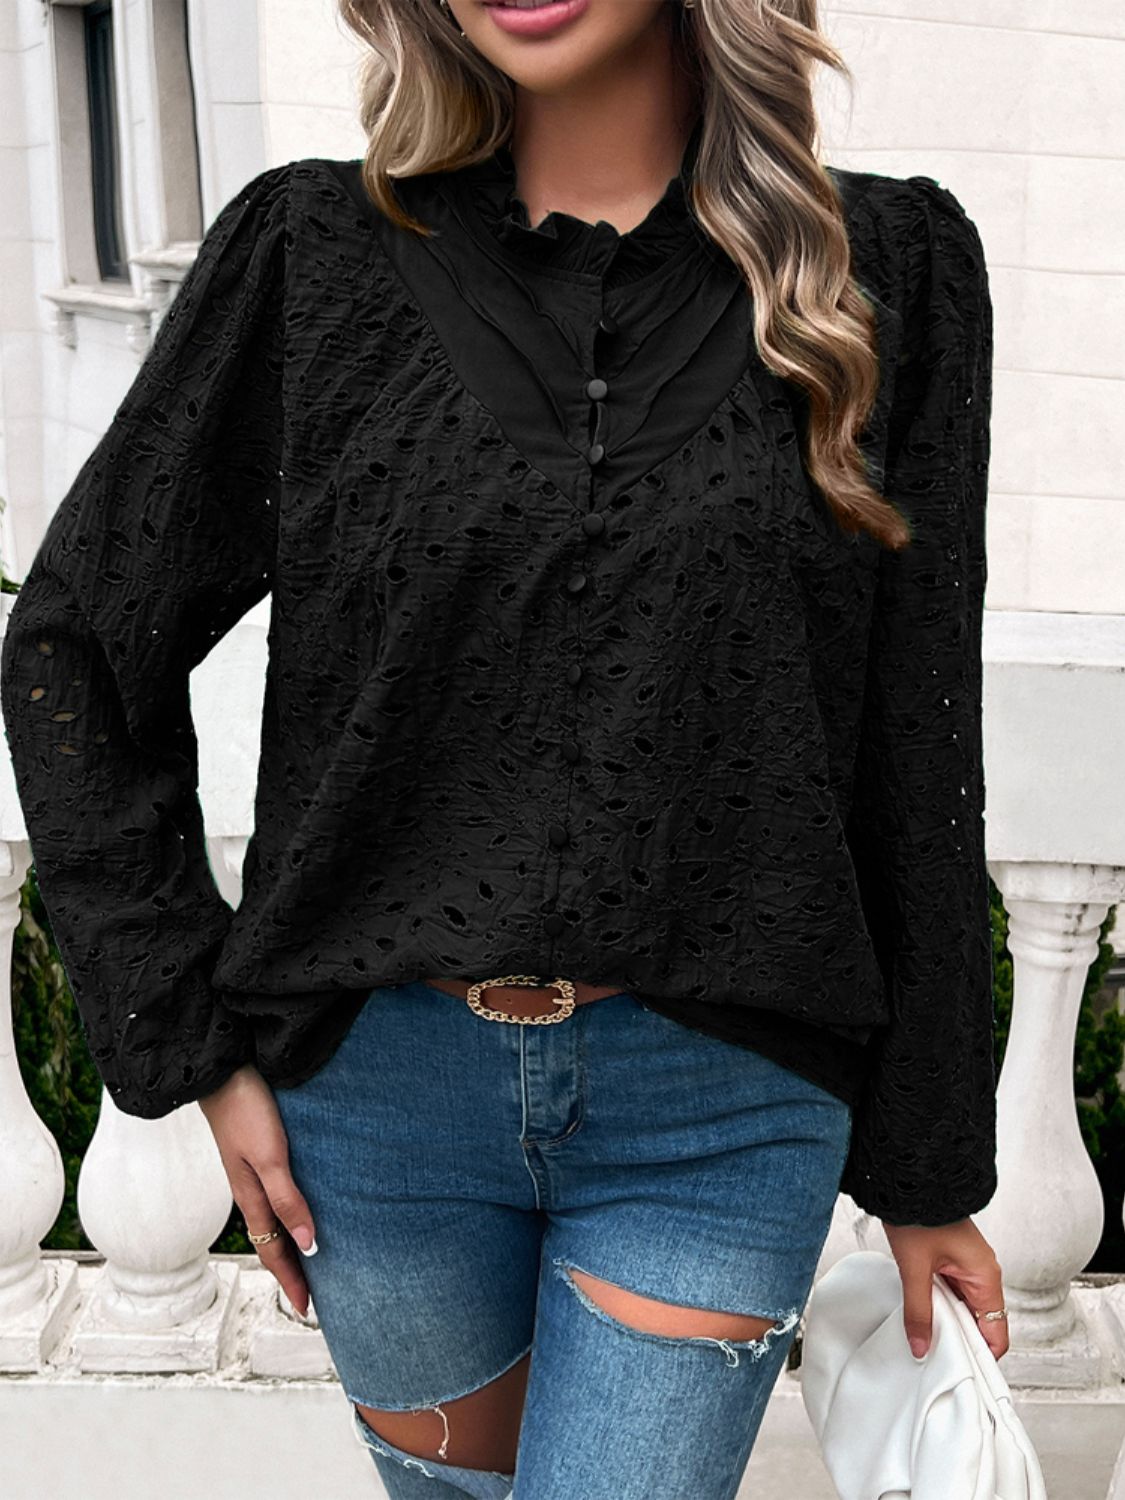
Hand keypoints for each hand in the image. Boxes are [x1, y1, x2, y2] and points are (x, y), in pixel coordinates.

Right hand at [198, 1064, 317, 1318]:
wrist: (222, 1069)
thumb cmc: (246, 1110)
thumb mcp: (269, 1156)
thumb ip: (287, 1198)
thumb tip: (307, 1245)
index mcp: (251, 1197)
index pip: (274, 1251)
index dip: (291, 1280)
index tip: (307, 1310)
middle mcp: (250, 1189)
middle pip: (272, 1241)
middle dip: (290, 1270)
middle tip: (311, 1295)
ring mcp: (252, 1171)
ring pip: (272, 1219)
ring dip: (289, 1243)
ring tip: (308, 1259)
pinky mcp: (258, 1151)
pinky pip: (275, 1195)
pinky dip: (288, 1214)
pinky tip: (300, 1206)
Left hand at [882, 1217, 1008, 1363]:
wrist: (910, 1181)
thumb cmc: (919, 1214)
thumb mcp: (914, 1269)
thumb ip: (918, 1311)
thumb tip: (921, 1345)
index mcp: (986, 1276)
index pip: (997, 1332)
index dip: (982, 1355)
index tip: (964, 1372)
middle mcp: (983, 1272)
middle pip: (981, 1322)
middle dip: (961, 1339)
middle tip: (937, 1355)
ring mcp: (969, 1265)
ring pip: (966, 1307)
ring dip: (948, 1320)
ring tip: (926, 1333)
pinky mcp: (954, 1260)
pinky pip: (954, 1292)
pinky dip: (942, 1304)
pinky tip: (923, 1309)